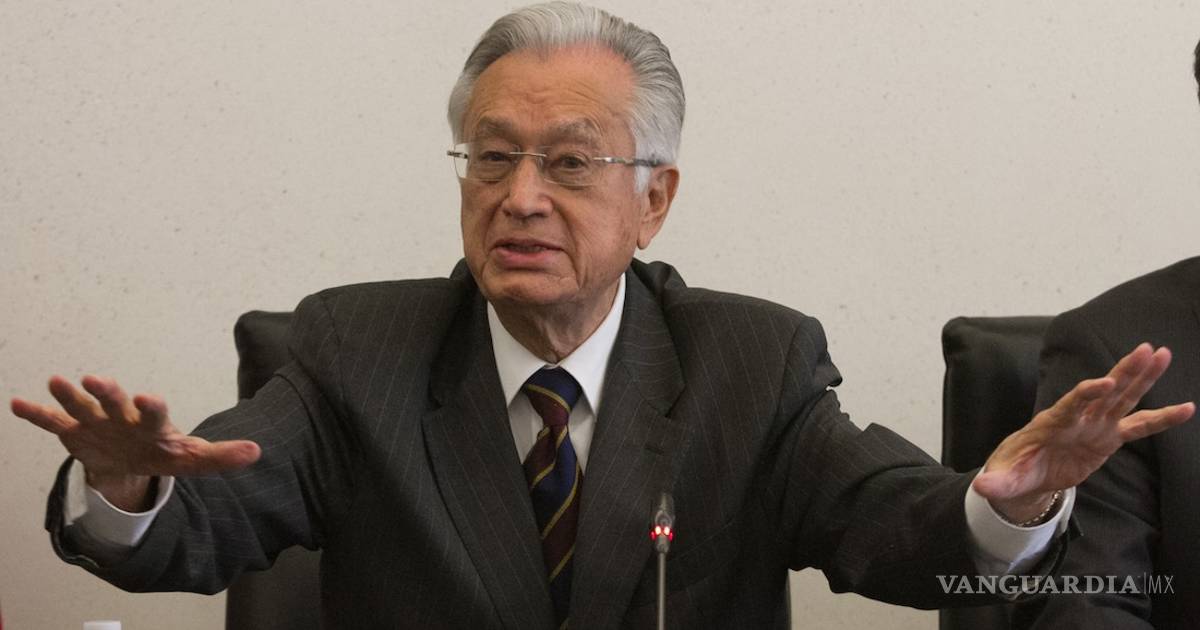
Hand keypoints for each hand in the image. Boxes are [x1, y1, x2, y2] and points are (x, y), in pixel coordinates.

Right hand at [11, 375, 260, 511]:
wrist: (131, 460)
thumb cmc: (163, 452)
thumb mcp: (191, 459)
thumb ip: (220, 456)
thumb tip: (256, 452)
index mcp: (151, 423)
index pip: (153, 412)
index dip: (152, 407)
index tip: (149, 398)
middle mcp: (122, 416)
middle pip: (114, 402)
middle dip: (106, 392)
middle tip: (95, 378)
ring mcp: (96, 423)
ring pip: (81, 407)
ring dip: (70, 396)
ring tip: (56, 381)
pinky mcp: (74, 432)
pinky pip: (52, 422)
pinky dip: (36, 414)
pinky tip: (17, 403)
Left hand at [975, 343, 1194, 522]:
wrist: (1025, 472)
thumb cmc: (1014, 470)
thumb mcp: (1004, 479)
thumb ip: (997, 482)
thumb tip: (980, 486)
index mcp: (1052, 423)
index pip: (1071, 405)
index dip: (1087, 393)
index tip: (1105, 382)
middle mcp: (1077, 418)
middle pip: (1104, 392)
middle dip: (1124, 371)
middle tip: (1146, 349)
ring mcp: (1095, 426)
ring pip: (1123, 399)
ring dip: (1143, 378)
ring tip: (1163, 354)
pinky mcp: (1108, 438)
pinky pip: (1139, 427)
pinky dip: (1162, 419)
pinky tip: (1187, 409)